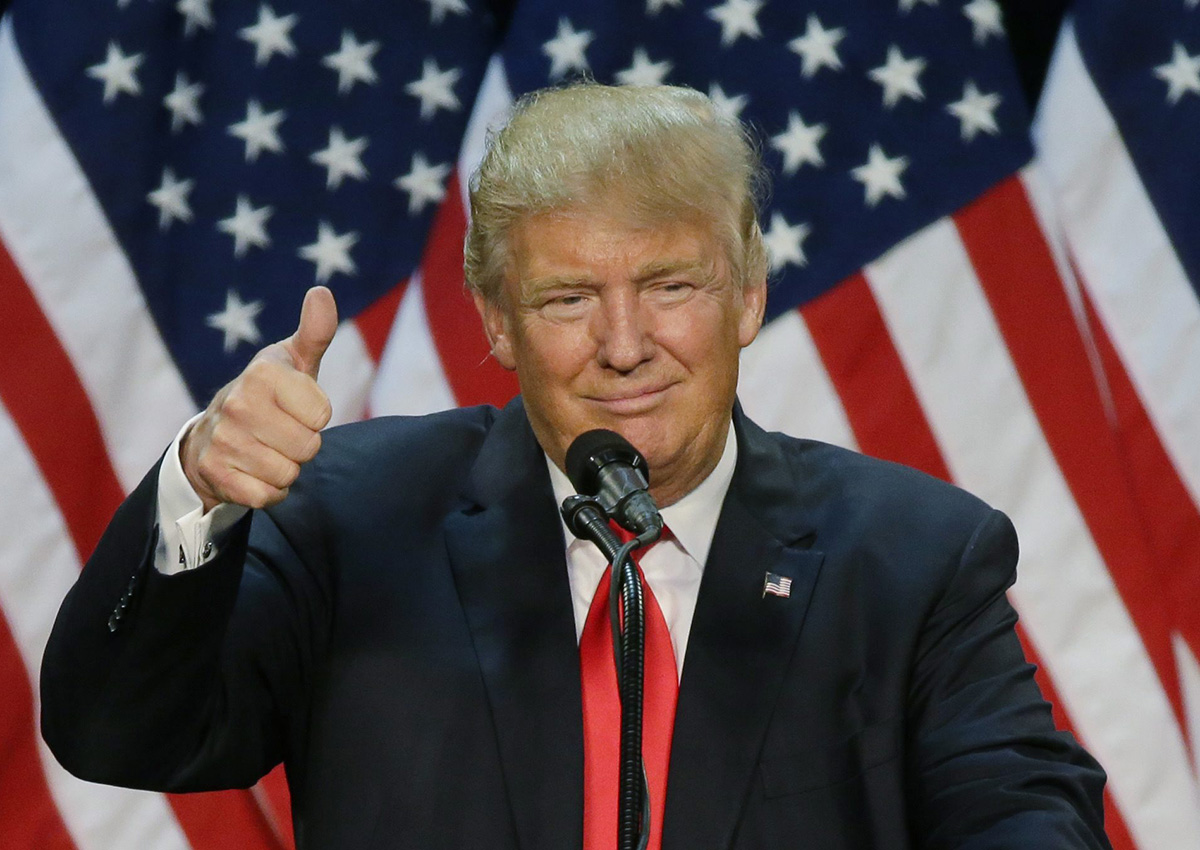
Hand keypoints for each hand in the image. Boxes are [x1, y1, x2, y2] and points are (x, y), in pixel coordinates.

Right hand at [182, 286, 337, 511]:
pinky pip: (267, 497)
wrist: (212, 434)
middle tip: (280, 432)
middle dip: (302, 445)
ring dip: (285, 468)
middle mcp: (238, 403)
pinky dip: (268, 491)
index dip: (315, 416)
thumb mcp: (293, 361)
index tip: (295, 407)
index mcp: (262, 373)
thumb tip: (322, 292)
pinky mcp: (215, 474)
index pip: (322, 415)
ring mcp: (223, 440)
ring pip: (289, 474)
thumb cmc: (268, 394)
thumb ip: (315, 332)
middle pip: (308, 447)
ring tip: (266, 449)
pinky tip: (253, 471)